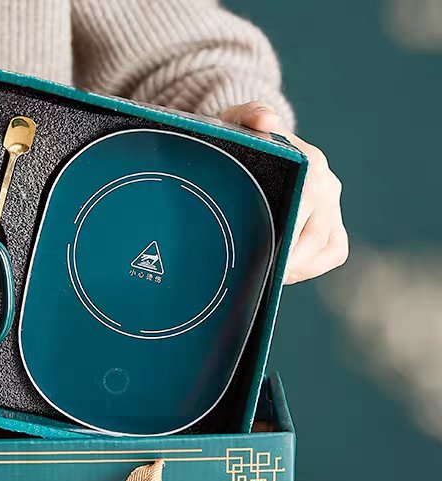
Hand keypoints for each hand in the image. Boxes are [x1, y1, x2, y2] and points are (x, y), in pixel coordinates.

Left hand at [220, 101, 347, 283]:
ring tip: (273, 277)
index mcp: (310, 162)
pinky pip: (333, 251)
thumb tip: (265, 121)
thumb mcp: (235, 122)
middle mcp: (326, 184)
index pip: (308, 205)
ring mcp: (330, 205)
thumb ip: (248, 115)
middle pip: (318, 236)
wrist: (253, 146)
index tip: (267, 258)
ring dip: (304, 269)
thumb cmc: (240, 139)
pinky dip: (313, 267)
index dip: (289, 238)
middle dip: (292, 262)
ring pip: (331, 248)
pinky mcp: (330, 223)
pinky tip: (285, 273)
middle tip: (262, 278)